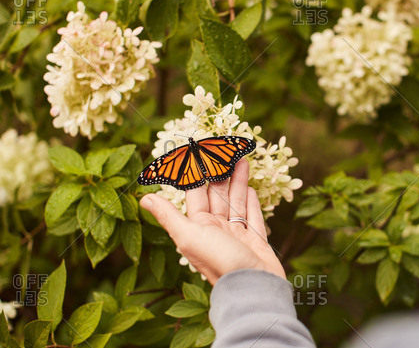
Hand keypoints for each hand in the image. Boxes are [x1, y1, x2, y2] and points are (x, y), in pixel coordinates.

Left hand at [140, 159, 284, 284]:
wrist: (253, 288)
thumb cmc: (220, 262)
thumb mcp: (190, 236)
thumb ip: (168, 216)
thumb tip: (143, 198)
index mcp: (199, 227)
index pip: (196, 193)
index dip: (197, 172)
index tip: (199, 151)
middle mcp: (217, 230)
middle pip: (217, 195)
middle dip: (221, 172)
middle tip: (224, 150)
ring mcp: (237, 235)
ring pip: (236, 202)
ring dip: (238, 181)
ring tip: (242, 160)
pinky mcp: (256, 241)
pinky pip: (252, 216)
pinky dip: (251, 202)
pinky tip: (251, 188)